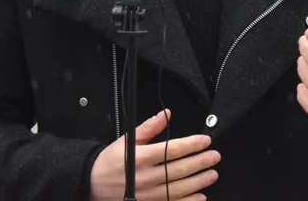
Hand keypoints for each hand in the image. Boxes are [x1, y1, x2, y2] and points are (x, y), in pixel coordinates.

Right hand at [89, 109, 220, 200]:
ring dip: (198, 182)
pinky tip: (200, 196)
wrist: (92, 185)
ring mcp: (147, 194)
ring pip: (178, 189)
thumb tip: (166, 114)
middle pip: (179, 169)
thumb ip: (148, 128)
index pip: (171, 150)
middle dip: (200, 162)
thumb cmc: (110, 162)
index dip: (191, 145)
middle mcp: (145, 177)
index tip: (205, 141)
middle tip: (214, 156)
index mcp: (140, 158)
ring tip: (212, 174)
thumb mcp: (126, 140)